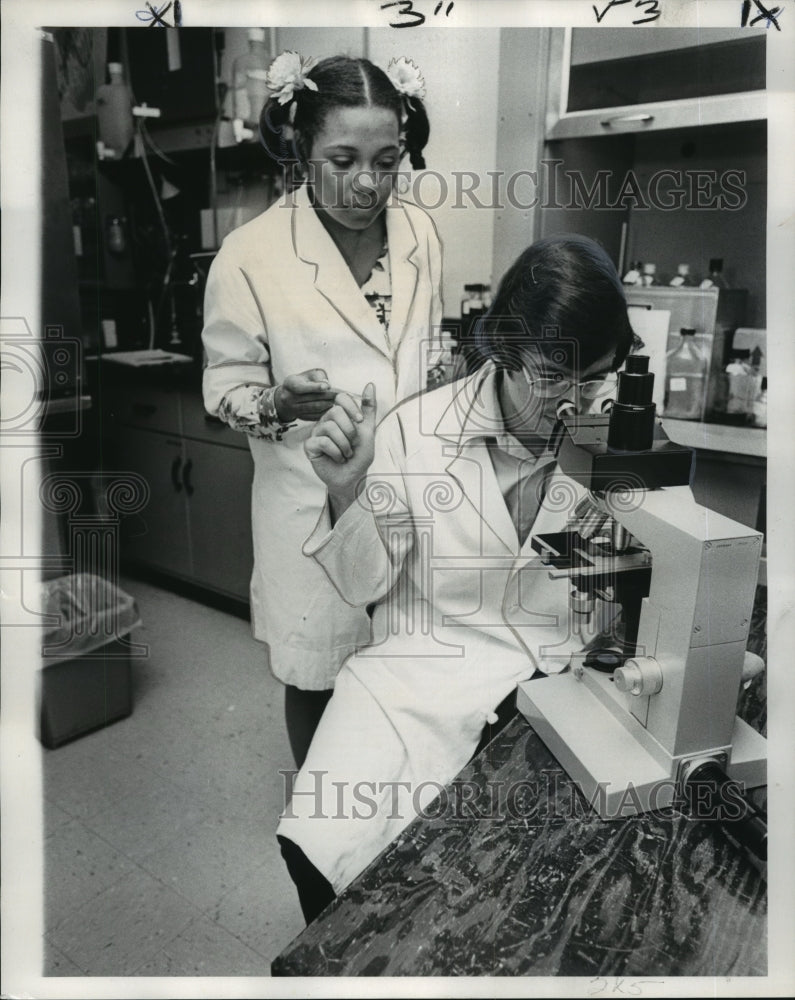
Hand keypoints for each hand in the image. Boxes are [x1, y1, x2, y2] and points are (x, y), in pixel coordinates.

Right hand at [275, 369, 337, 421]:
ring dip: (328, 404)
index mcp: (290, 384)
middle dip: (328, 396)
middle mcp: (289, 398)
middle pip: (311, 398)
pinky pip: (315, 416)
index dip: (315, 387)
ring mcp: (294, 409)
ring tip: (340, 401)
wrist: (288, 396)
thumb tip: (327, 385)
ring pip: (314, 408)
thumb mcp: (307, 374)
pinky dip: (326, 412)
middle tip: (342, 394)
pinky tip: (334, 408)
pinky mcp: (301, 417)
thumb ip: (317, 376)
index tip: (328, 386)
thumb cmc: (303, 381)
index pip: (301, 387)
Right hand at [305, 383, 376, 511]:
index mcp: (339, 416)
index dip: (352, 407)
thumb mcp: (368, 430)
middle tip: (352, 444)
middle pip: (335, 412)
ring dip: (344, 445)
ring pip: (330, 427)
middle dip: (350, 430)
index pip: (341, 398)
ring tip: (346, 454)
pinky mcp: (310, 446)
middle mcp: (326, 421)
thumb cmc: (359, 455)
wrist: (353, 477)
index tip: (360, 421)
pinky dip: (336, 452)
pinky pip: (323, 442)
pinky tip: (337, 458)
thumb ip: (369, 408)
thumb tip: (370, 384)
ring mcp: (316, 433)